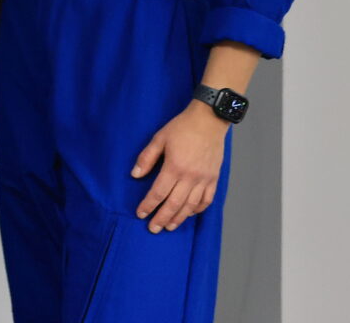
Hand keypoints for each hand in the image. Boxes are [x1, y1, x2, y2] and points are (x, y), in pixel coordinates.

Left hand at [131, 101, 228, 232]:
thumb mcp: (158, 139)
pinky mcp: (214, 178)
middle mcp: (191, 177)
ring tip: (169, 226)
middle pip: (174, 204)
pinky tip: (189, 214)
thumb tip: (135, 175)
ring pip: (191, 205)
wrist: (209, 121)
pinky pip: (207, 199)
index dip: (148, 205)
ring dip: (179, 218)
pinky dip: (198, 209)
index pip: (158, 193)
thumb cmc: (182, 128)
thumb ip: (146, 158)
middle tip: (153, 229)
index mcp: (174, 167)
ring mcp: (204, 179)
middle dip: (162, 218)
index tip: (140, 214)